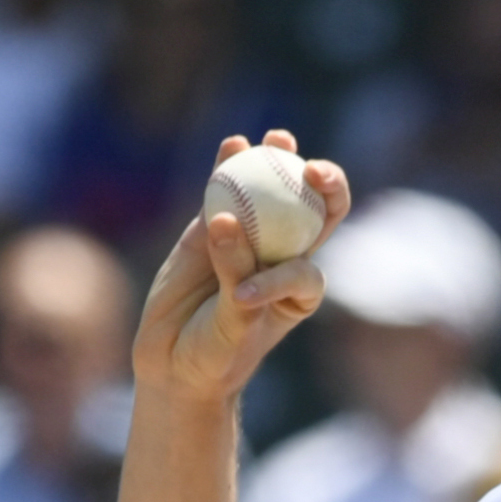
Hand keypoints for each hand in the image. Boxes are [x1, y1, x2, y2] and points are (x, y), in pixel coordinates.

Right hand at [133, 134, 347, 411]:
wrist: (176, 362)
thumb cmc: (215, 354)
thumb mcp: (230, 325)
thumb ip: (234, 275)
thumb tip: (226, 219)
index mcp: (300, 289)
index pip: (308, 263)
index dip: (300, 258)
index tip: (266, 268)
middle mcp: (282, 258)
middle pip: (313, 214)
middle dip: (324, 187)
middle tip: (312, 171)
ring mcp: (248, 238)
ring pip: (270, 195)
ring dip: (278, 163)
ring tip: (277, 139)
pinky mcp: (212, 227)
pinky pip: (224, 191)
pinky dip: (229, 167)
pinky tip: (233, 144)